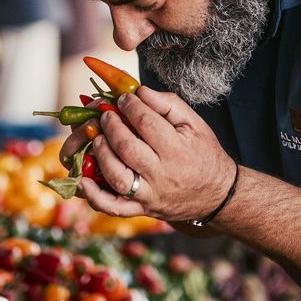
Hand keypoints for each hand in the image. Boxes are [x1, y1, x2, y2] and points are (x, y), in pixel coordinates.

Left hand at [78, 87, 236, 221]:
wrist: (217, 194)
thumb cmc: (204, 154)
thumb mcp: (195, 124)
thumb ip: (168, 104)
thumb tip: (140, 91)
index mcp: (177, 149)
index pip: (145, 122)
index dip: (129, 105)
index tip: (124, 99)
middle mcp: (161, 174)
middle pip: (127, 147)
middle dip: (111, 126)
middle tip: (106, 115)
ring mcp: (150, 194)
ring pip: (116, 176)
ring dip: (101, 153)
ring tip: (98, 138)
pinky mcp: (142, 209)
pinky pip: (114, 207)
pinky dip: (95, 196)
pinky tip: (83, 181)